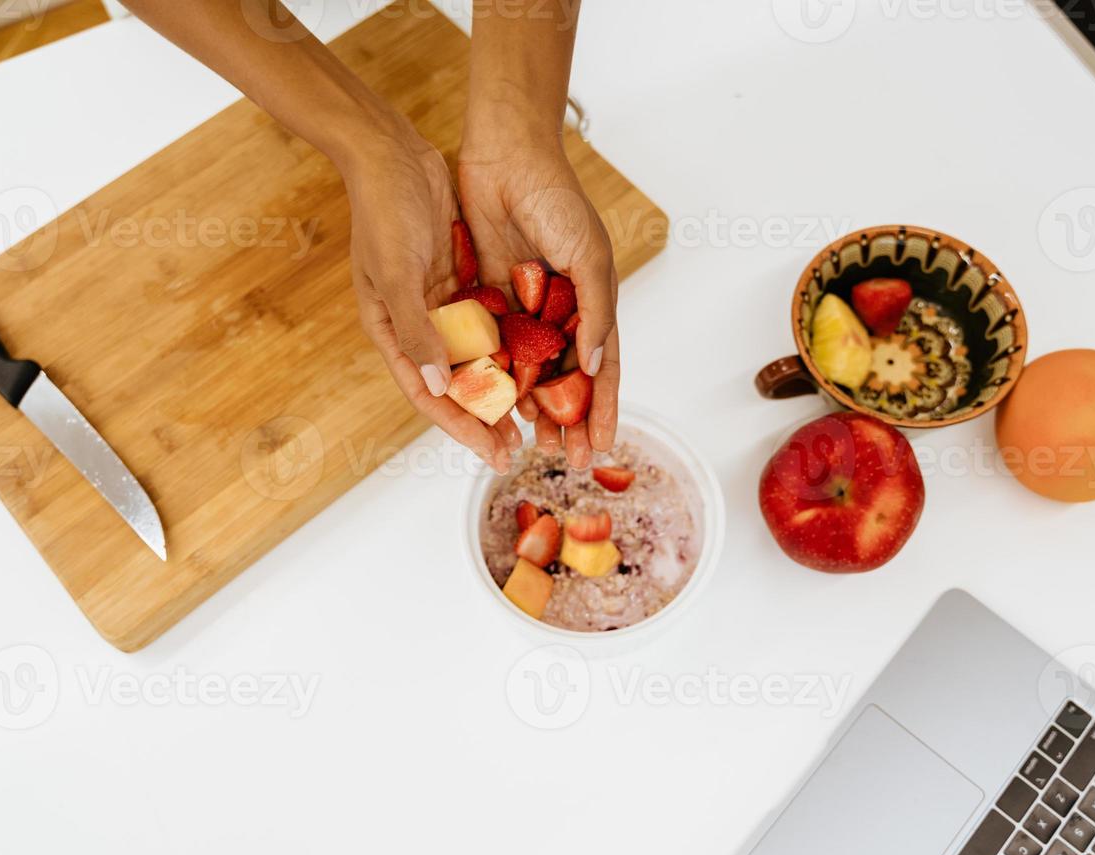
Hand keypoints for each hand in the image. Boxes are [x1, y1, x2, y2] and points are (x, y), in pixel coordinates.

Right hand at [341, 120, 520, 472]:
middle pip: (454, 386)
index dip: (462, 427)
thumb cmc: (383, 210)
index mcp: (390, 331)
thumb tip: (436, 386)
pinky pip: (488, 324)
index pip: (427, 395)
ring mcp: (439, 305)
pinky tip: (536, 365)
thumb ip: (418, 330)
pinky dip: (508, 346)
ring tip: (532, 419)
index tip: (494, 453)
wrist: (392, 153)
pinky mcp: (460, 282)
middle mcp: (415, 325)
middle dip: (485, 419)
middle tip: (517, 450)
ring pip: (474, 359)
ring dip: (501, 388)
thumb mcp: (397, 273)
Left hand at [457, 135, 617, 469]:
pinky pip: (496, 346)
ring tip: (530, 443)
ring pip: (531, 371)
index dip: (603, 409)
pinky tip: (495, 405)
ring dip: (533, 408)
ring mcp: (526, 307)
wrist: (505, 155)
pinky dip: (498, 376)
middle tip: (566, 460)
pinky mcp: (491, 296)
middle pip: (567, 380)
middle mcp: (562, 310)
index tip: (603, 448)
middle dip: (569, 421)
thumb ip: (595, 313)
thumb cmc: (556, 199)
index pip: (603, 369)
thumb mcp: (586, 257)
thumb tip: (597, 366)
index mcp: (594, 301)